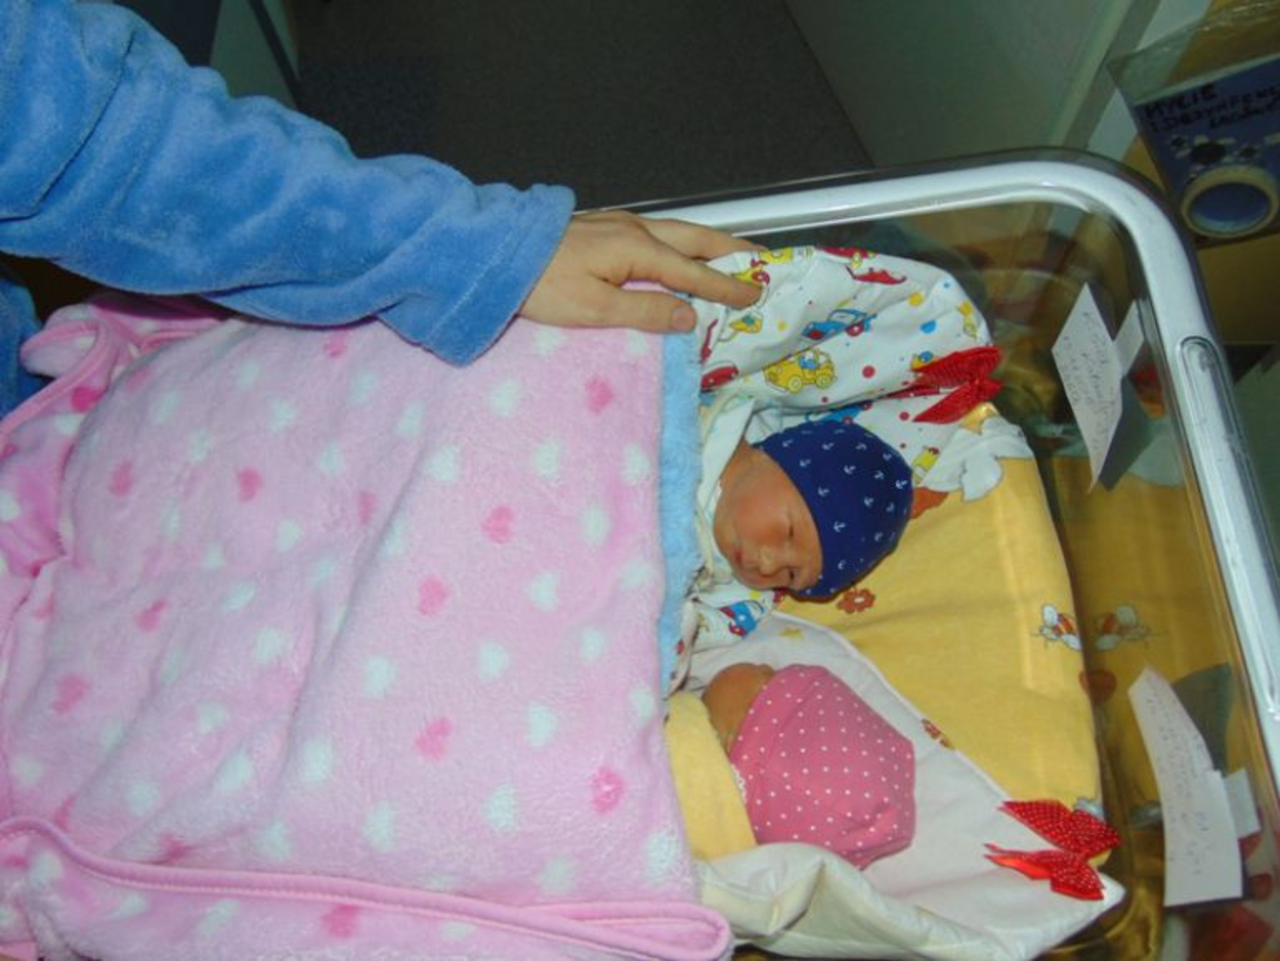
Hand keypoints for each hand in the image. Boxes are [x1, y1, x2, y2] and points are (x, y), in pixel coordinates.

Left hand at [520, 210, 759, 333]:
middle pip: (694, 238)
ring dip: (708, 244)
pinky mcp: (603, 227)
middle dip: (729, 250)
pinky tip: (679, 253)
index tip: (754, 295)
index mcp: (636, 248)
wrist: (497, 255)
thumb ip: (646, 312)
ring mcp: (617, 223)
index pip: (692, 272)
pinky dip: (681, 243)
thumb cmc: (541, 285)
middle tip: (761, 261)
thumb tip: (689, 317)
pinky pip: (657, 233)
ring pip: (676, 231)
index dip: (725, 286)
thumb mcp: (595, 309)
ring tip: (730, 255)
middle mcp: (633, 228)